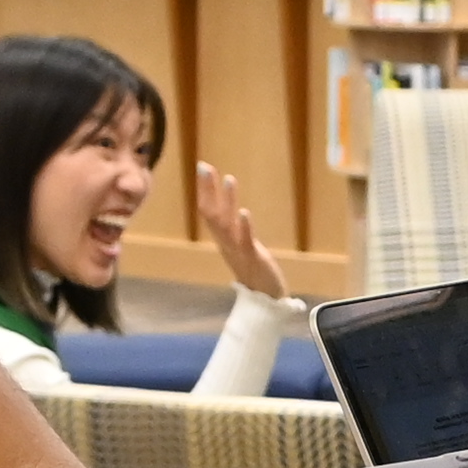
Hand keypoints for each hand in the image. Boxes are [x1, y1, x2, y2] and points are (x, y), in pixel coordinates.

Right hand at [193, 159, 288, 302]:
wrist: (265, 301)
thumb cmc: (255, 273)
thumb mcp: (241, 248)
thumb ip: (236, 232)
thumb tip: (234, 212)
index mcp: (223, 240)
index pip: (209, 212)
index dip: (205, 190)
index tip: (203, 168)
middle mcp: (226, 243)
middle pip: (212, 214)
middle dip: (208, 189)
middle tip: (205, 166)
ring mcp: (238, 250)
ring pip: (227, 224)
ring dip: (228, 201)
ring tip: (229, 179)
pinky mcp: (253, 258)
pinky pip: (246, 241)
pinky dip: (244, 226)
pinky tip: (244, 212)